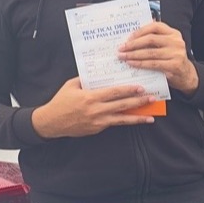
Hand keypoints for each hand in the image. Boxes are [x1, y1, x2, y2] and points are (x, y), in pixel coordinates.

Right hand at [31, 78, 156, 137]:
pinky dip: (124, 121)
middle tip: (152, 98)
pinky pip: (113, 123)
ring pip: (122, 119)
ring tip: (150, 117)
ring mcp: (97, 122)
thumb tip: (99, 73)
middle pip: (122, 105)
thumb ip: (85, 79)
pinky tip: (134, 120)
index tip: (141, 88)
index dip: (129, 90)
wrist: (51, 122)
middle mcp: (96, 110)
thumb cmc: (61, 101)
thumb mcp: (71, 85)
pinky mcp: (97, 129)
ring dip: (137, 118)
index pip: (114, 93)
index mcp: (90, 97)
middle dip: (138, 102)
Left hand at [118, 22, 198, 94]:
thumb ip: (154, 40)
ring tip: (123, 56)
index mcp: (173, 33)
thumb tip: (132, 36)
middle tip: (121, 48)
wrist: (186, 76)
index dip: (140, 31)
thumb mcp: (166, 46)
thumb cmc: (172, 60)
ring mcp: (176, 53)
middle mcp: (176, 41)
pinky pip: (153, 64)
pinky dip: (140, 63)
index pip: (155, 26)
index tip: (128, 37)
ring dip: (133, 54)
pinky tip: (131, 63)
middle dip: (133, 44)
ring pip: (150, 52)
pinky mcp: (175, 66)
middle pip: (151, 39)